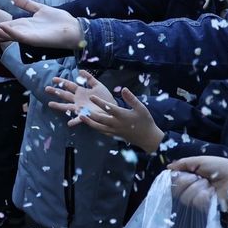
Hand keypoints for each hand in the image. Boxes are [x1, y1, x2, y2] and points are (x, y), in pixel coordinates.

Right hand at [0, 0, 83, 49]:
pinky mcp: (32, 39)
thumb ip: (26, 3)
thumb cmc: (59, 21)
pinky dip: (8, 31)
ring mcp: (25, 37)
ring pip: (2, 33)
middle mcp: (19, 32)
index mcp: (20, 26)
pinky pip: (17, 35)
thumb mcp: (39, 8)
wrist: (74, 30)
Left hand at [48, 74, 163, 152]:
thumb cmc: (145, 121)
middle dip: (89, 114)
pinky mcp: (114, 135)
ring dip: (89, 122)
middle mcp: (116, 124)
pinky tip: (90, 124)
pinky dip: (95, 128)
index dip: (99, 102)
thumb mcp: (141, 107)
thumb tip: (124, 89)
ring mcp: (114, 131)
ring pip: (98, 127)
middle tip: (80, 108)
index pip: (108, 108)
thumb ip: (131, 98)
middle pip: (100, 119)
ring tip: (80, 116)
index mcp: (122, 115)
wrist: (148, 138)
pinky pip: (102, 132)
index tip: (91, 96)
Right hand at [166, 155, 227, 211]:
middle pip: (176, 191)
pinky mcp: (204, 207)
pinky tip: (211, 192)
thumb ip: (183, 163)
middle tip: (199, 177)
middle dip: (187, 182)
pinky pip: (196, 203)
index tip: (180, 174)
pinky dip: (204, 196)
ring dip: (197, 189)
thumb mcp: (200, 161)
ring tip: (208, 184)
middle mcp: (190, 188)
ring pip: (186, 198)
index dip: (175, 179)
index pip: (173, 181)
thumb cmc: (220, 167)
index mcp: (189, 176)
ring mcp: (197, 198)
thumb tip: (168, 167)